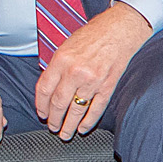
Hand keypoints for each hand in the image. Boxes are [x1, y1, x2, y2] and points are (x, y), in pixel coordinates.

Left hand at [35, 1, 151, 139]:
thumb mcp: (67, 45)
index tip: (42, 114)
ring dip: (69, 125)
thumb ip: (57, 67)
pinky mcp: (108, 85)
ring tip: (65, 133)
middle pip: (59, 103)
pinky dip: (89, 121)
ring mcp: (93, 80)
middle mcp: (75, 71)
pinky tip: (83, 128)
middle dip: (54, 119)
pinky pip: (96, 108)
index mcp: (61, 60)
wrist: (121, 28)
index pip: (44, 89)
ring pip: (76, 109)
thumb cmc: (94, 34)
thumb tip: (49, 88)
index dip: (41, 105)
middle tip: (52, 127)